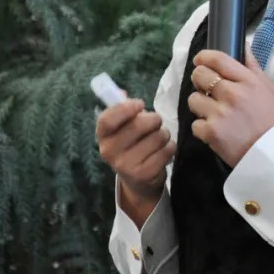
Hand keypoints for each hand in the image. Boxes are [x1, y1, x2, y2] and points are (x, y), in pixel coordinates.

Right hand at [96, 98, 174, 214]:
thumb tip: (121, 93)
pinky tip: (163, 150)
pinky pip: (166, 150)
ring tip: (159, 138)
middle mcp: (109, 152)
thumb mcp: (122, 128)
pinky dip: (170, 147)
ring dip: (164, 134)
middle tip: (156, 121)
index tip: (140, 104)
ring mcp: (126, 165)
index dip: (125, 108)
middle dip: (154, 119)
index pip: (107, 119)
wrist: (137, 180)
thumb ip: (122, 109)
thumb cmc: (131, 145)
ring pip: (157, 137)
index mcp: (103, 136)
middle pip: (138, 125)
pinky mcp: (144, 174)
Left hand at [188, 47, 273, 167]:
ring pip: (193, 99)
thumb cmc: (270, 119)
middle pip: (199, 75)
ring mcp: (220, 114)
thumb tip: (243, 46)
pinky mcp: (211, 132)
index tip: (200, 60)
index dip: (204, 57)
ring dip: (200, 105)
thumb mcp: (269, 89)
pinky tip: (214, 130)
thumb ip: (253, 67)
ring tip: (212, 112)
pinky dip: (202, 128)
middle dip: (199, 80)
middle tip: (206, 89)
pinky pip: (194, 123)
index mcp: (247, 81)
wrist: (270, 154)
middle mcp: (232, 94)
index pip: (218, 59)